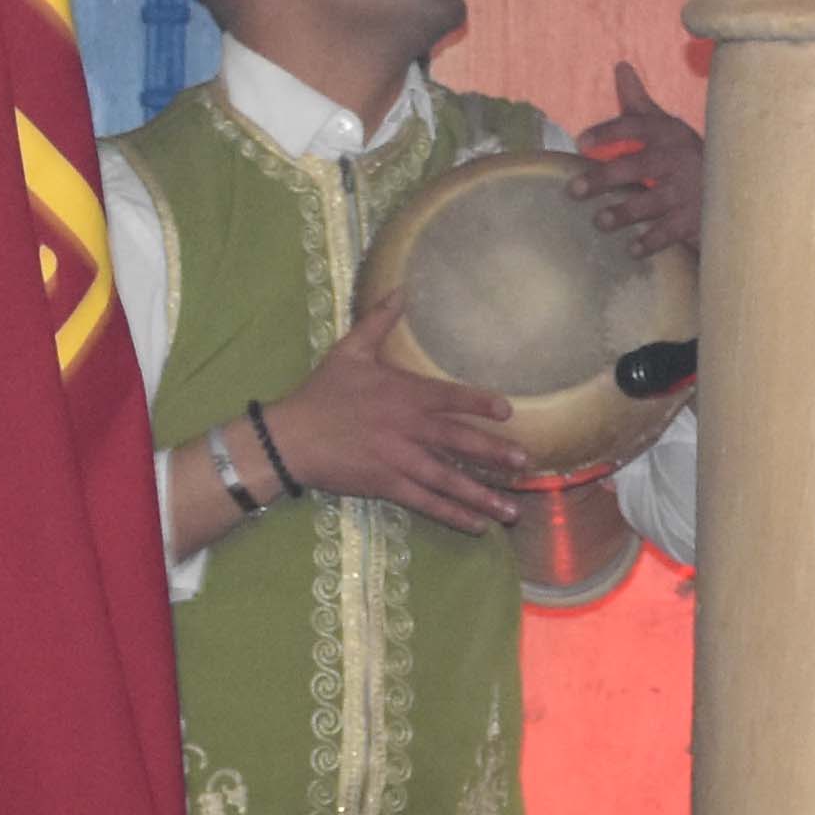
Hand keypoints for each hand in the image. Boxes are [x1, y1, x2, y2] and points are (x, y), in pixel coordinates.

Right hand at [252, 300, 524, 532]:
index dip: (479, 403)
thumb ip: (378, 322)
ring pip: (447, 480)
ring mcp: (398, 460)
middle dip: (493, 453)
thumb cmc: (321, 393)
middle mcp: (407, 429)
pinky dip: (452, 515)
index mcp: (402, 394)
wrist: (288, 439)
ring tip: (513, 510)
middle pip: (457, 442)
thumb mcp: (349, 351)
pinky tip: (477, 525)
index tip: (507, 410)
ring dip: (482, 495)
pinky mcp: (386, 486)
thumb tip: (401, 289)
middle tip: (525, 463)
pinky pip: (426, 503)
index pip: (448, 398)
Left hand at [568, 68, 704, 258]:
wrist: (737, 183)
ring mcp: (690, 189)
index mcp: (669, 133)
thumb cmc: (684, 153)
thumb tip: (621, 65)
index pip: (637, 127)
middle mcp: (680, 158)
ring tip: (600, 221)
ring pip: (654, 201)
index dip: (610, 132)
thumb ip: (638, 102)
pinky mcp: (698, 218)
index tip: (581, 141)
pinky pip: (673, 231)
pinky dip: (652, 241)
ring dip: (626, 212)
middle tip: (574, 190)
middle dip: (606, 177)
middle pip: (640, 166)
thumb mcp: (666, 126)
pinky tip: (631, 249)